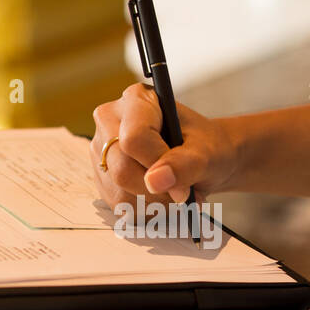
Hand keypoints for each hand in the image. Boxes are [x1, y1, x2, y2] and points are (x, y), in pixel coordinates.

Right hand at [88, 83, 238, 208]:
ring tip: (175, 193)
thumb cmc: (206, 148)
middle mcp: (111, 122)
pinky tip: (161, 198)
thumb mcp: (205, 153)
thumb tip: (155, 180)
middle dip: (158, 190)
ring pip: (119, 191)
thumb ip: (183, 164)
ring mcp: (102, 151)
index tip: (181, 181)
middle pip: (121, 169)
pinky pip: (118, 205)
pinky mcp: (103, 177)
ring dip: (155, 203)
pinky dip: (146, 210)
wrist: (204, 160)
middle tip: (184, 192)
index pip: (134, 138)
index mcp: (136, 100)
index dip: (157, 164)